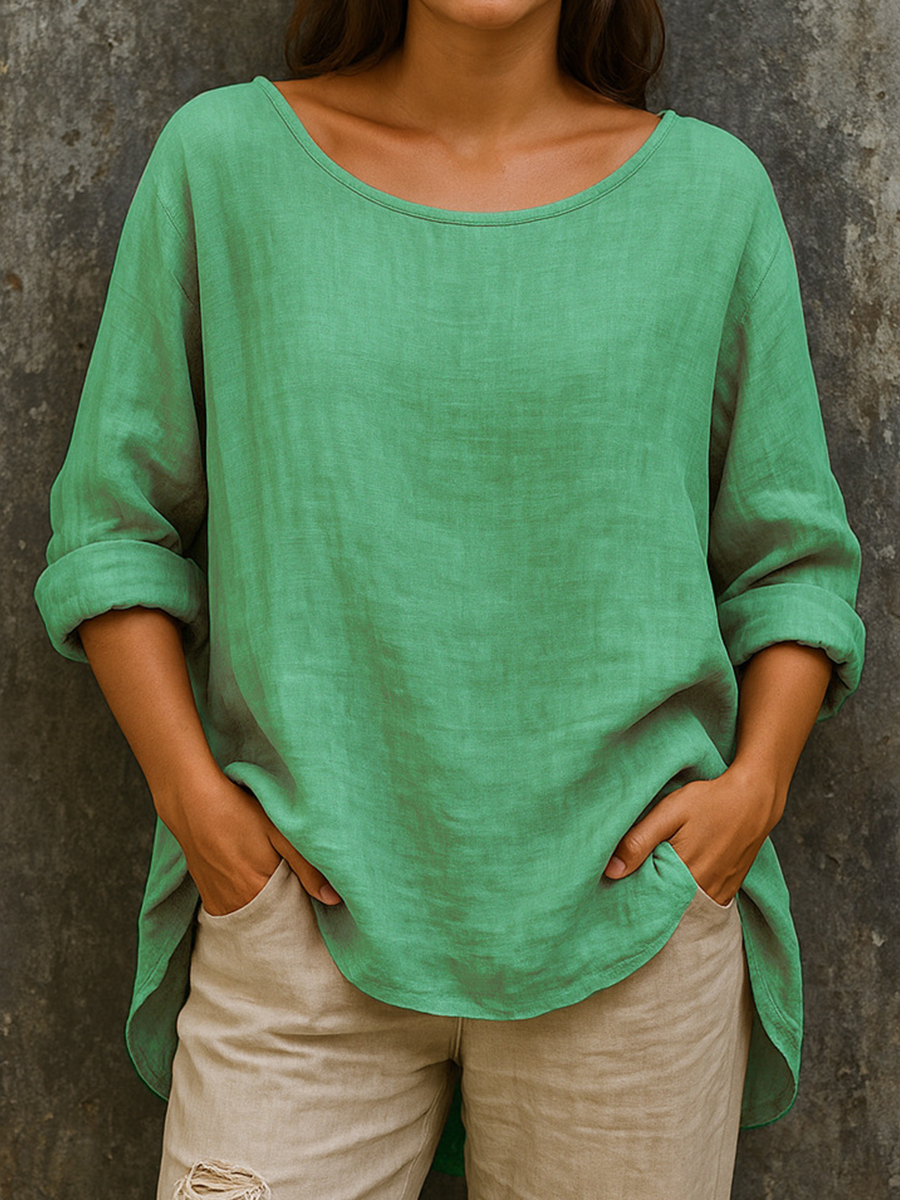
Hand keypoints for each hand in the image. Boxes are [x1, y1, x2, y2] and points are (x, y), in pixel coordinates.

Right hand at [154, 772, 342, 913]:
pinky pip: (231, 912)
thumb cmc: (239, 811)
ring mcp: (217, 901)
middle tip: (296, 895)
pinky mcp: (205, 894)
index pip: (289, 919)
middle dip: (285, 915)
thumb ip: (307, 867)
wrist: (190, 801)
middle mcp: (235, 904)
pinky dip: (245, 906)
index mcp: (257, 891)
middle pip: (269, 922)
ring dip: (264, 911)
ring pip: (249, 918)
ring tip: (275, 890)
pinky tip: (252, 888)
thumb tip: (334, 899)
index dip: (303, 913)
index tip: (313, 905)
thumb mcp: (279, 832)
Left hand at [602, 763, 786, 904]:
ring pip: (683, 907)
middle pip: (665, 905)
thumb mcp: (670, 812)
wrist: (755, 799)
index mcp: (684, 873)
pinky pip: (701, 904)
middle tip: (632, 881)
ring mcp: (718, 893)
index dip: (631, 892)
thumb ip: (639, 840)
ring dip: (667, 897)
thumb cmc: (711, 801)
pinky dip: (687, 897)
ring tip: (654, 877)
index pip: (647, 899)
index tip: (616, 886)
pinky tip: (678, 879)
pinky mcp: (729, 890)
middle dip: (647, 896)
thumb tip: (611, 871)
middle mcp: (703, 891)